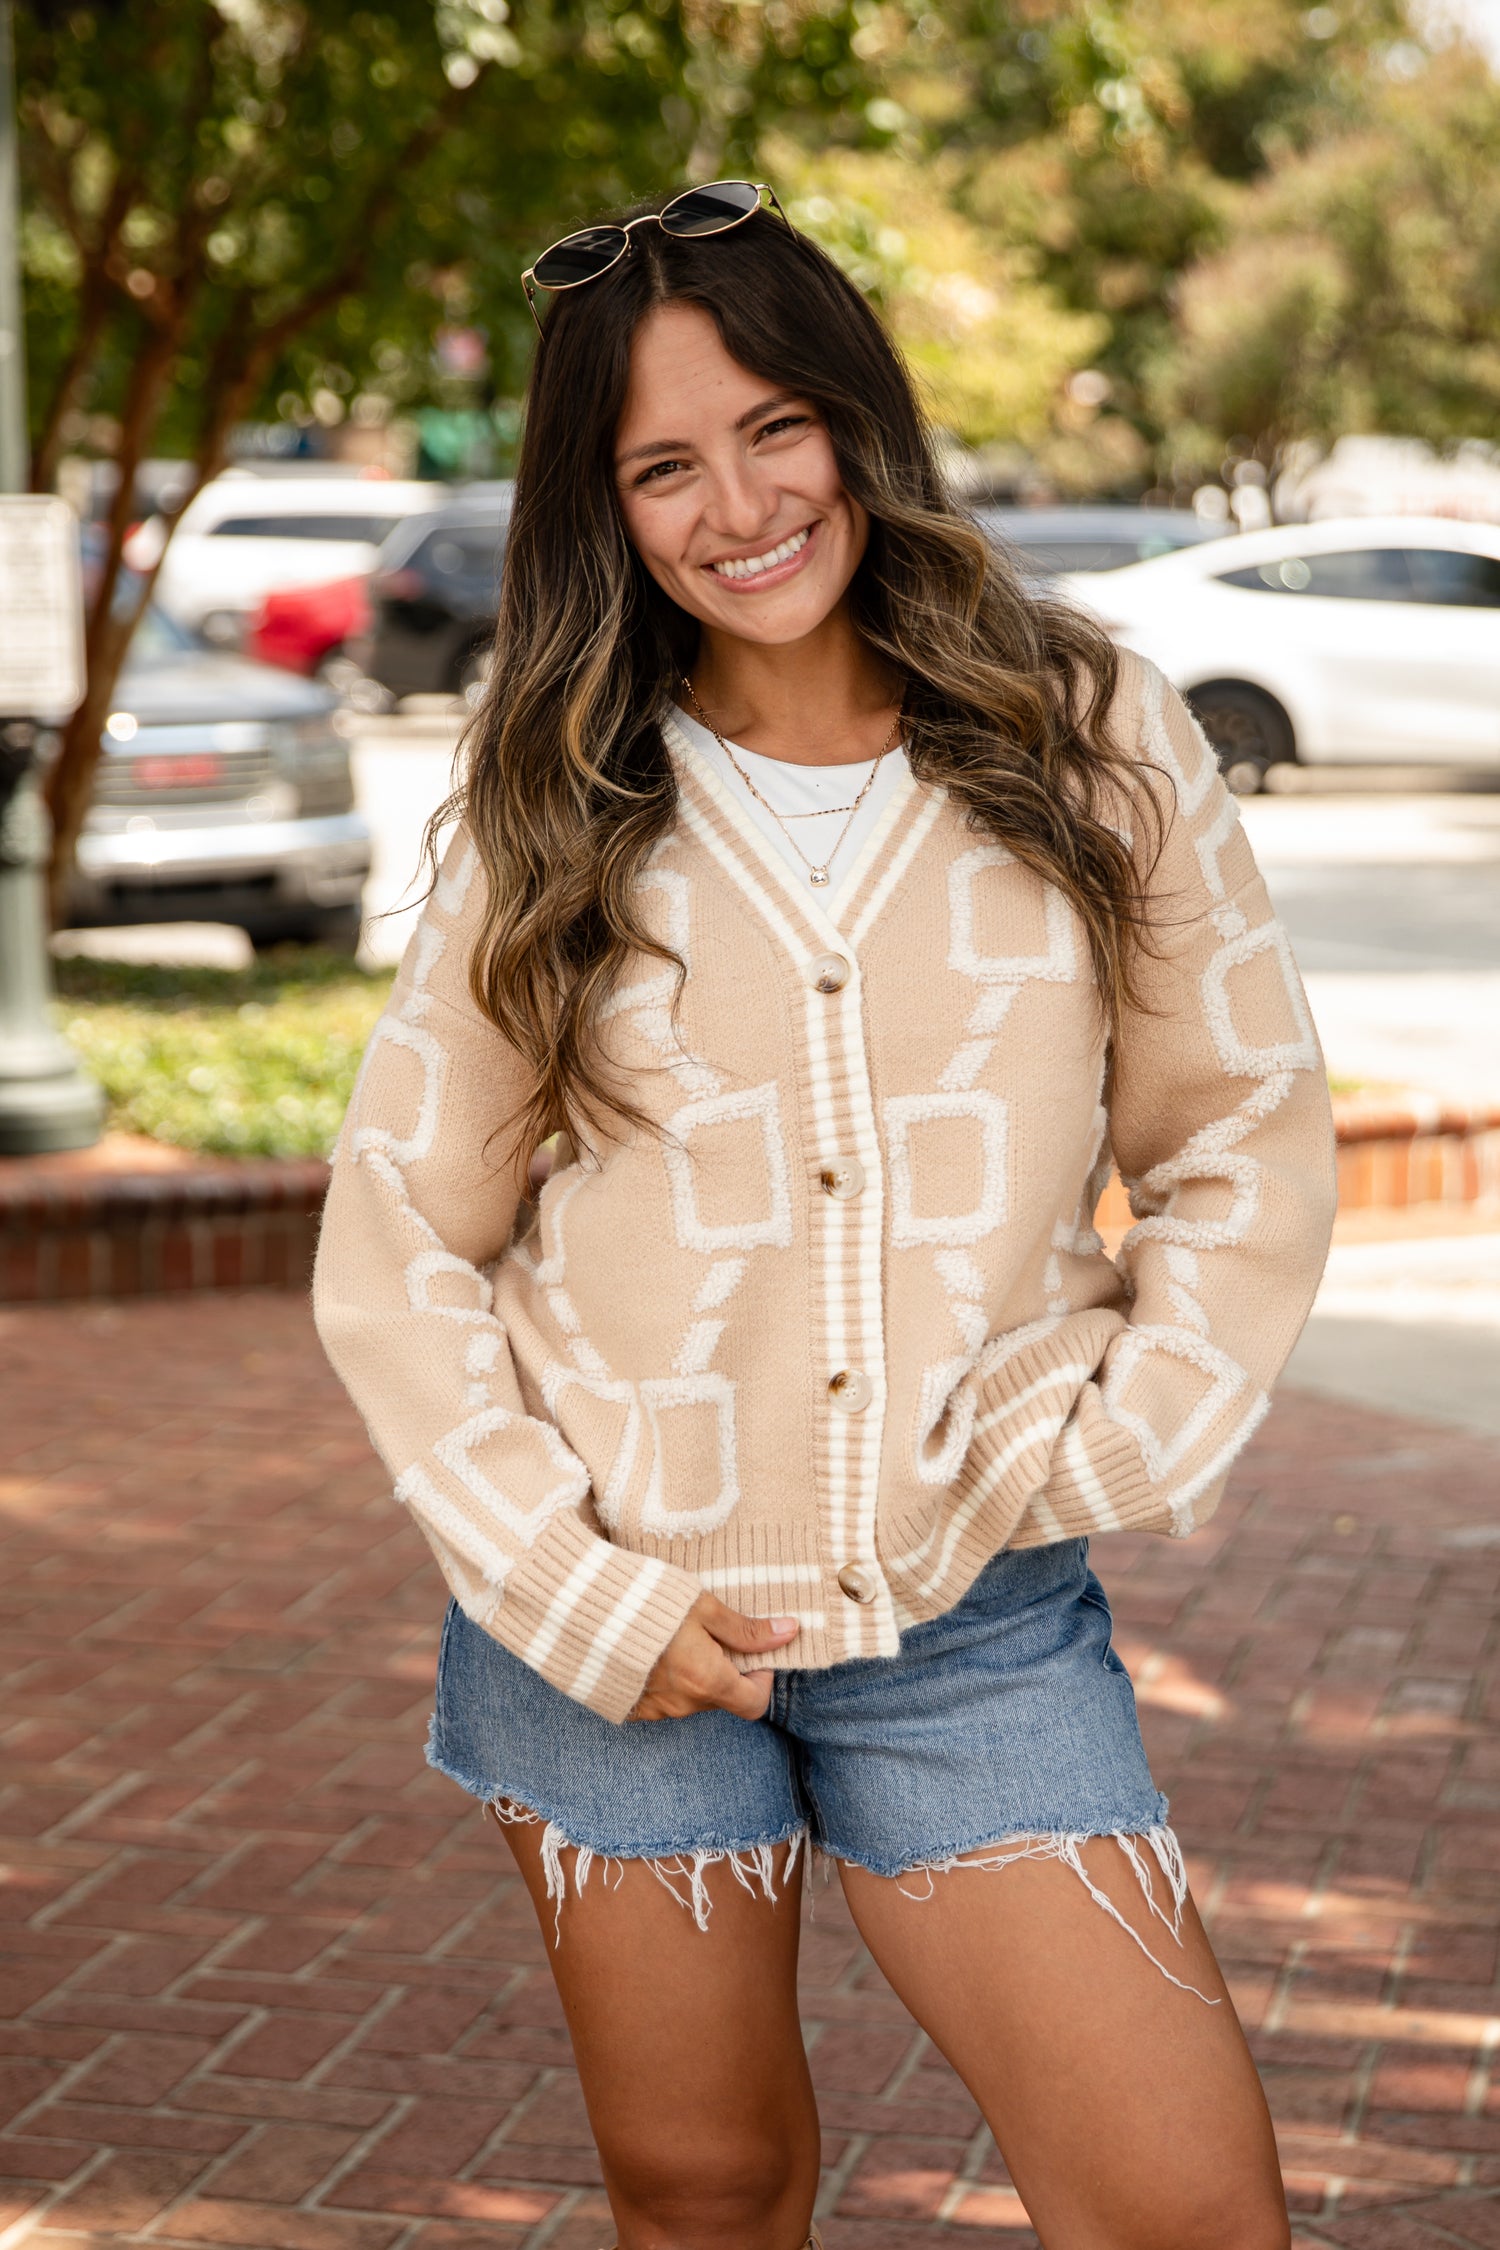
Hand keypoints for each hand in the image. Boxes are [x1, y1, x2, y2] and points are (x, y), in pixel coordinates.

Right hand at [629, 1594, 798, 1721]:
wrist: (581, 1611)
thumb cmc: (646, 1602)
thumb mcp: (703, 1606)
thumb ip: (746, 1628)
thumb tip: (789, 1632)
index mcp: (707, 1681)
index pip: (755, 1703)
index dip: (763, 1679)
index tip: (753, 1651)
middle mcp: (683, 1704)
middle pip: (722, 1696)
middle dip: (726, 1668)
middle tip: (711, 1632)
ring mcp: (655, 1709)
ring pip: (692, 1697)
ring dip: (695, 1673)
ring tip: (677, 1635)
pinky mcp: (630, 1707)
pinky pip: (662, 1700)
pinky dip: (667, 1680)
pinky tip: (654, 1651)